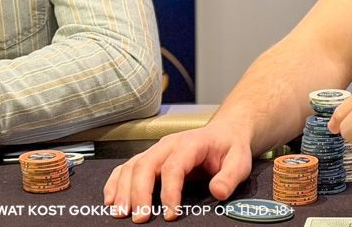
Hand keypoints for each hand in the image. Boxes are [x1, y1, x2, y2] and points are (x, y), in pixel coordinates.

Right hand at [103, 122, 252, 222]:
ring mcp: (157, 150)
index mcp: (192, 143)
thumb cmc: (230, 148)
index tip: (170, 214)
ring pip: (132, 166)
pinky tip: (111, 201)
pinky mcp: (150, 158)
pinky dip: (115, 183)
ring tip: (120, 214)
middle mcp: (169, 144)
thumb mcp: (240, 160)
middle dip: (139, 193)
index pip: (174, 166)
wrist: (225, 133)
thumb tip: (219, 192)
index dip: (169, 191)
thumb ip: (230, 176)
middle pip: (146, 165)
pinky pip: (126, 167)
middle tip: (140, 218)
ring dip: (123, 190)